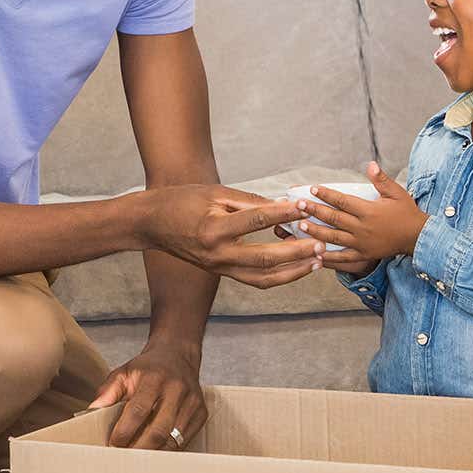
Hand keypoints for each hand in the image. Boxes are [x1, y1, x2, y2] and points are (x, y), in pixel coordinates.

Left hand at [87, 339, 206, 449]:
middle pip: (158, 430)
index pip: (138, 410)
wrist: (177, 355)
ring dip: (154, 452)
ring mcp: (192, 402)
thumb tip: (92, 412)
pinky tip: (155, 449)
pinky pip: (185, 440)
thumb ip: (107, 392)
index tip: (113, 444)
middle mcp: (176, 389)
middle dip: (139, 449)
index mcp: (154, 378)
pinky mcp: (201, 413)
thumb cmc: (148, 368)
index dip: (125, 431)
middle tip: (125, 457)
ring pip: (173, 439)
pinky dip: (168, 449)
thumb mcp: (123, 373)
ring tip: (138, 457)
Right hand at [135, 184, 322, 287]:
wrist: (152, 223)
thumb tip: (282, 206)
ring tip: (316, 261)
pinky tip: (296, 267)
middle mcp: (218, 254)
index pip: (258, 221)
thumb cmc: (182, 201)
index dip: (284, 213)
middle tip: (320, 243)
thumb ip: (249, 201)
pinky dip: (278, 276)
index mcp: (214, 229)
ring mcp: (219, 268)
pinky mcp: (221, 272)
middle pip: (265, 258)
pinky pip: (254, 280)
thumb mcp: (215, 192)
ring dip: (293, 272)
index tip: (305, 206)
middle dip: (297, 252)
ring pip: (263, 278)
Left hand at [296, 162, 428, 272]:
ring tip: (301, 225)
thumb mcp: (397, 192)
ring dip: (316, 231)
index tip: (313, 188)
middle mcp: (363, 227)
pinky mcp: (364, 255)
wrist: (418, 237)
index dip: (327, 194)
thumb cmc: (407, 212)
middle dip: (315, 211)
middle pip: (334, 218)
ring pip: (334, 237)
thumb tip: (370, 164)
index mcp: (369, 211)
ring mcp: (362, 243)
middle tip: (299, 205)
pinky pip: (343, 258)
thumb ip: (381, 179)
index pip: (343, 201)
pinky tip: (315, 254)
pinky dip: (329, 257)